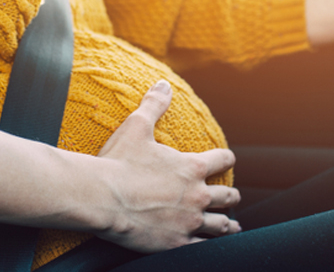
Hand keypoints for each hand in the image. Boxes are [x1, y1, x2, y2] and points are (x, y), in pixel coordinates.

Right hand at [94, 80, 240, 252]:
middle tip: (232, 197)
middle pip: (227, 196)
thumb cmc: (118, 162)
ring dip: (227, 225)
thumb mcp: (136, 127)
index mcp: (191, 168)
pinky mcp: (176, 243)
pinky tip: (212, 248)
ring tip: (232, 226)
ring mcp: (188, 222)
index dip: (226, 159)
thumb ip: (154, 105)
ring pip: (220, 225)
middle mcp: (196, 195)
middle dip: (231, 196)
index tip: (227, 160)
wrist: (101, 197)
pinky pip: (201, 249)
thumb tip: (164, 84)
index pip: (222, 160)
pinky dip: (209, 247)